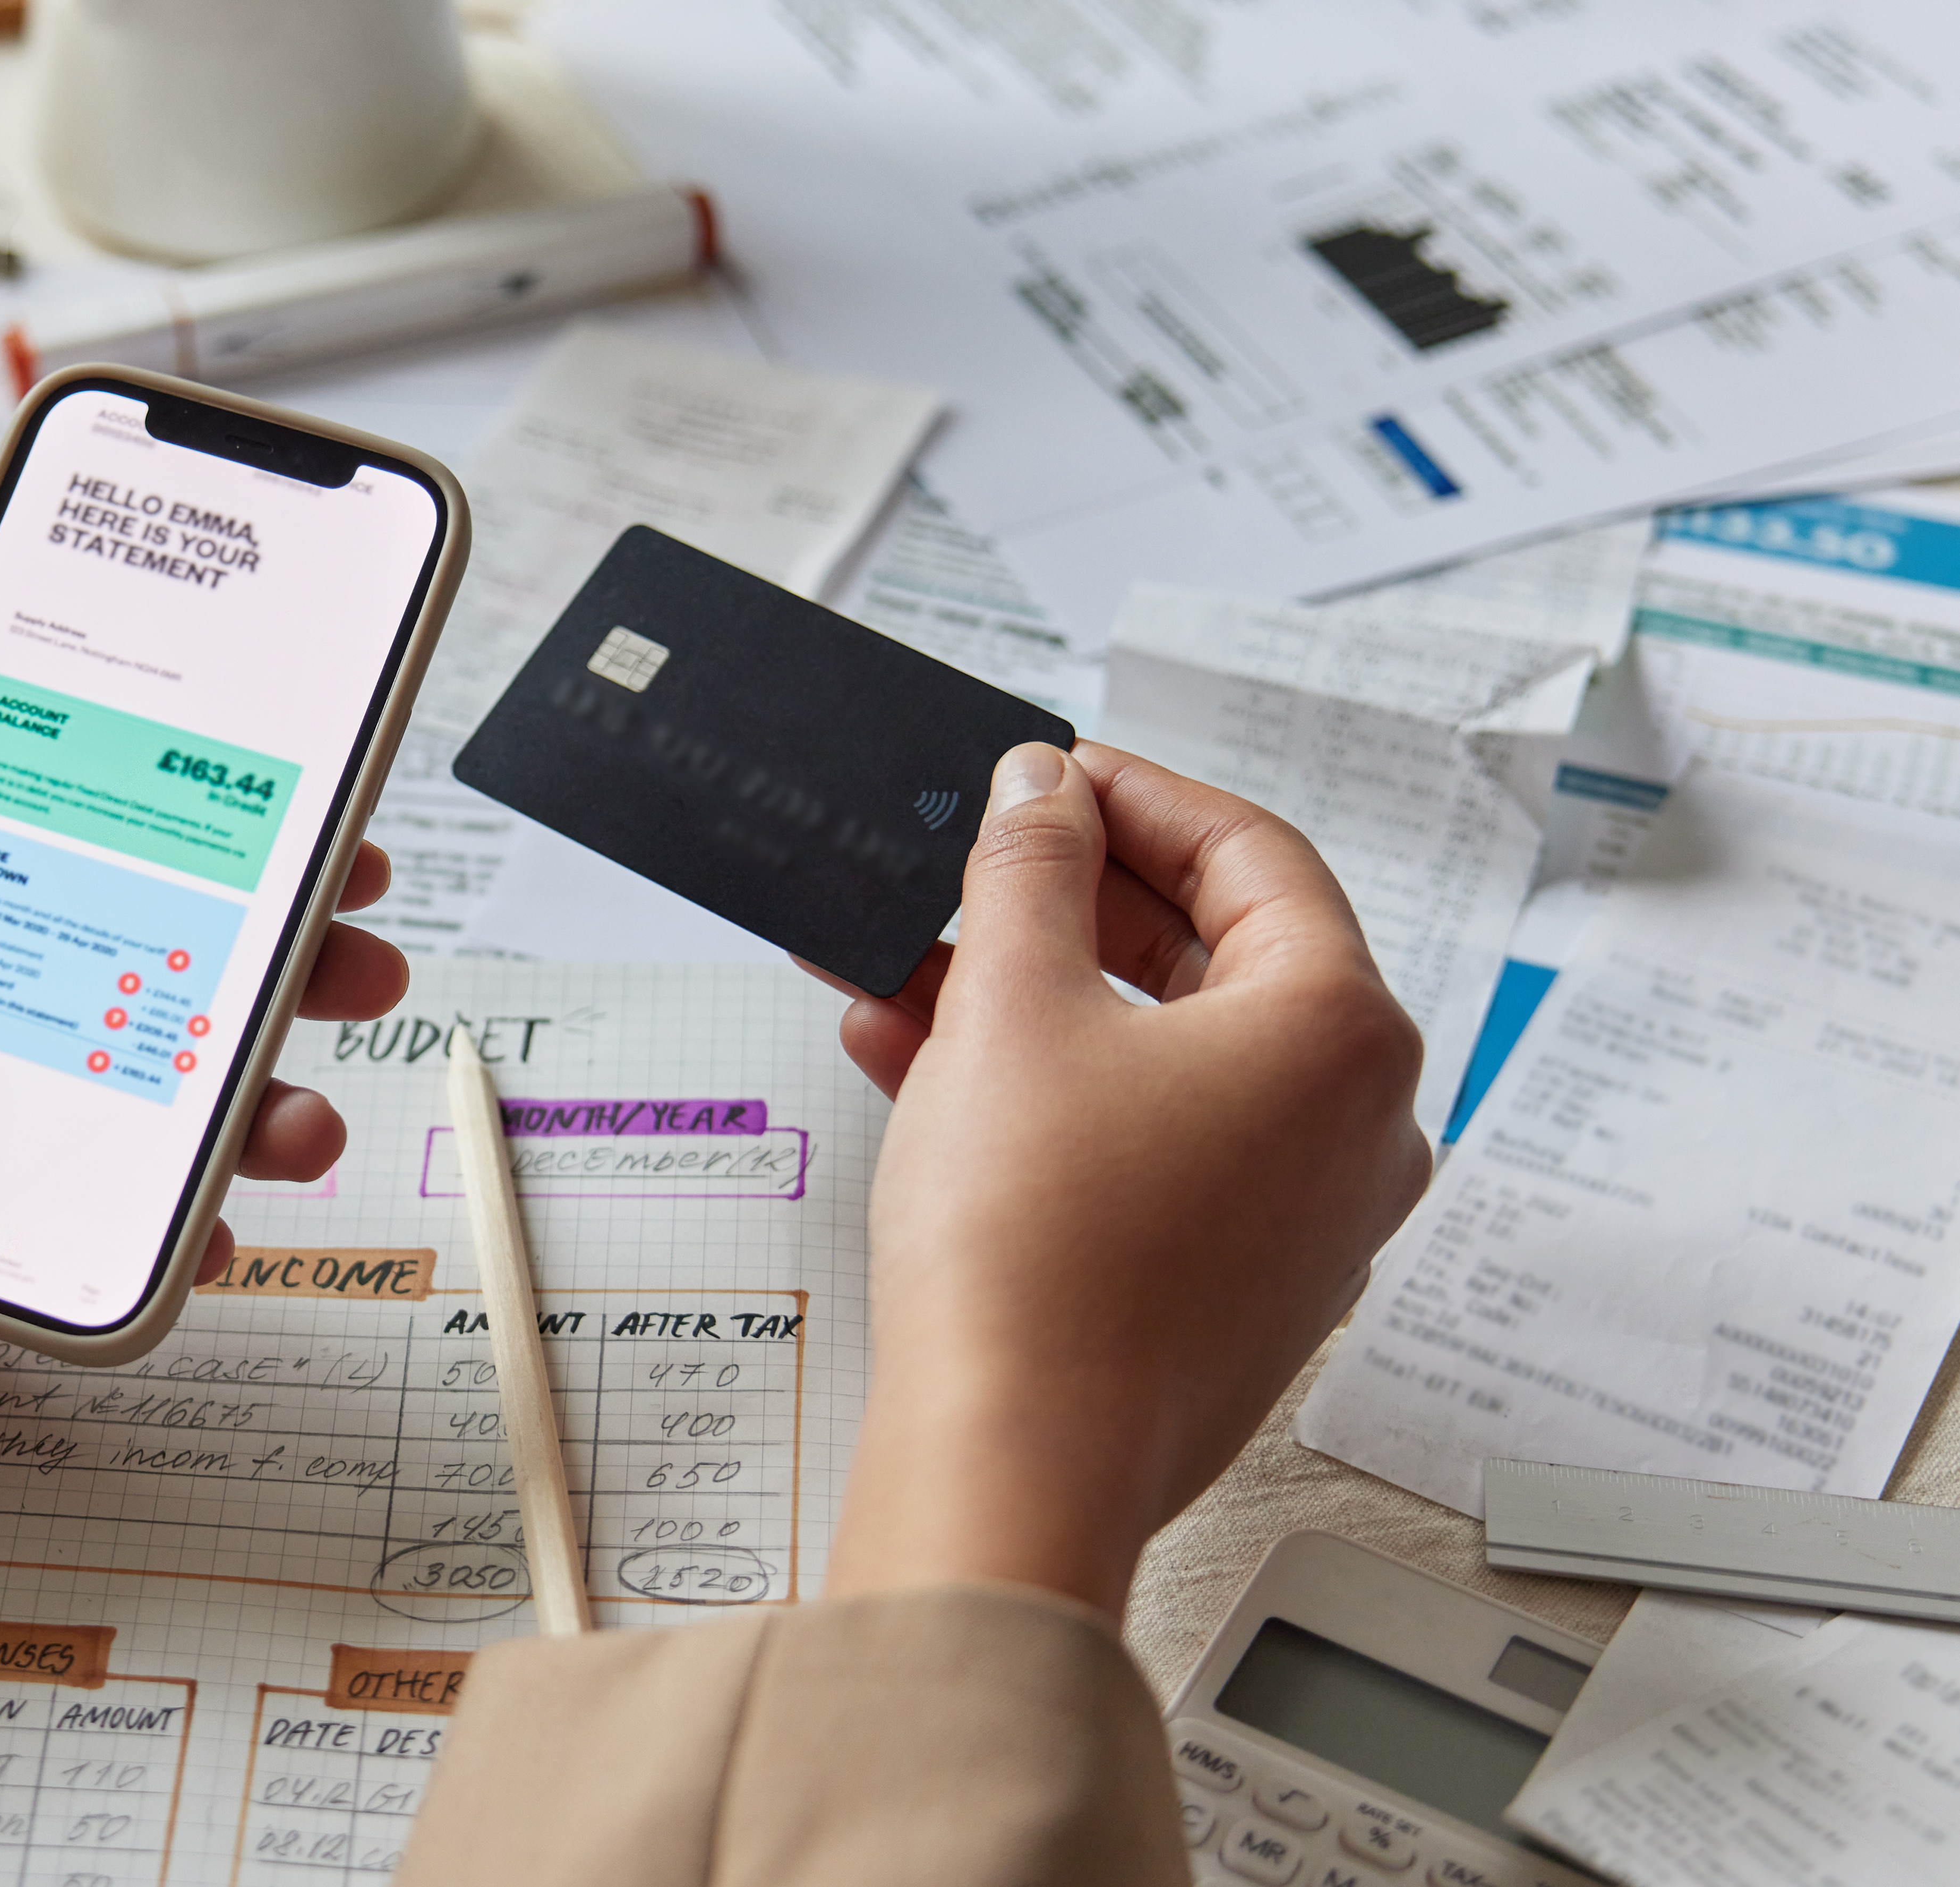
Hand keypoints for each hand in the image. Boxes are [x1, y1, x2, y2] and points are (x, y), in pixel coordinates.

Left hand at [0, 592, 407, 1602]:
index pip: (66, 845)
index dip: (190, 830)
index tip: (292, 816)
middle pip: (129, 971)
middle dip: (261, 963)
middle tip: (359, 958)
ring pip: (126, 1105)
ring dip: (237, 1101)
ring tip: (305, 1111)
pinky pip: (73, 1225)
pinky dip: (159, 1229)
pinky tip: (218, 1225)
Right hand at [821, 741, 1429, 1615]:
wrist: (1012, 1460)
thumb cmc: (1033, 1245)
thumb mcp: (1012, 1003)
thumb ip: (1028, 867)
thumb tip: (1040, 789)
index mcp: (1343, 1034)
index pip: (1251, 854)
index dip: (1132, 796)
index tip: (1045, 773)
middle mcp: (1357, 1125)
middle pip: (1210, 957)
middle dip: (1062, 907)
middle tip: (970, 866)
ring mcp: (1305, 1217)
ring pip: (1160, 1057)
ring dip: (1029, 1002)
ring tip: (904, 973)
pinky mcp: (1236, 1286)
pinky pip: (1148, 1145)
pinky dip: (1050, 1096)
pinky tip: (922, 1067)